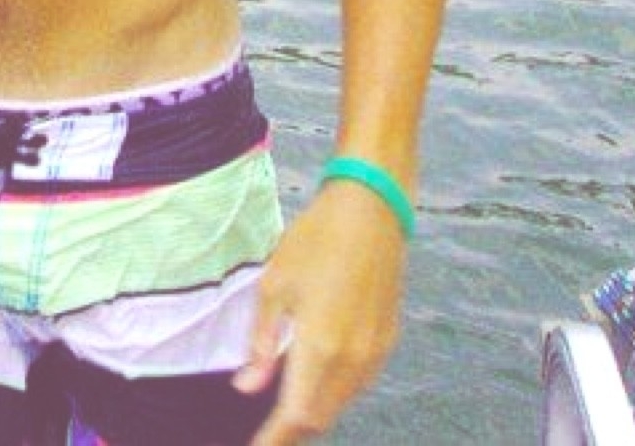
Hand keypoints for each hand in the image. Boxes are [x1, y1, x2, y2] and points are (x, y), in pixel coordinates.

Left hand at [233, 183, 409, 443]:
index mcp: (319, 347)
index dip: (274, 440)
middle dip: (292, 432)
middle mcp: (352, 360)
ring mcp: (375, 353)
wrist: (372, 212)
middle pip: (320, 418)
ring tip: (284, 411)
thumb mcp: (274, 288)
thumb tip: (247, 388)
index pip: (296, 416)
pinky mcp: (387, 341)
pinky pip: (357, 383)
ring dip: (314, 412)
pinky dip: (334, 393)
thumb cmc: (314, 241)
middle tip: (266, 433)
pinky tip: (315, 382)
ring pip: (341, 403)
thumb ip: (262, 344)